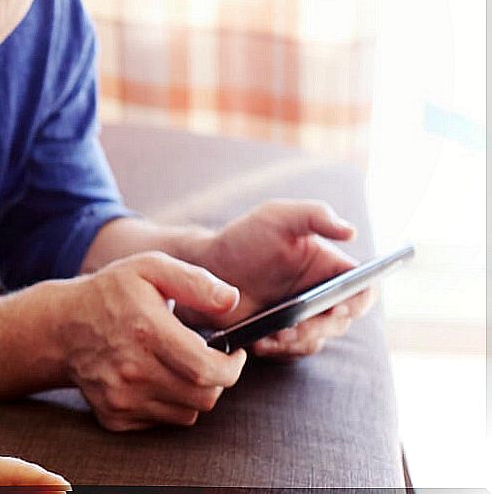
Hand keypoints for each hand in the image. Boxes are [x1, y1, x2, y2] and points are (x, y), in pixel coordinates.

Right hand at [56, 251, 246, 430]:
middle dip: (217, 379)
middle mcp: (133, 370)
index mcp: (147, 330)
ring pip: (187, 413)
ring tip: (179, 365)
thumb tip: (233, 300)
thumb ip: (195, 282)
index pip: (208, 370)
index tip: (236, 354)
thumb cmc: (110, 293)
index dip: (233, 366)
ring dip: (192, 392)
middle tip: (208, 358)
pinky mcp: (113, 416)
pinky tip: (154, 377)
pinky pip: (161, 421)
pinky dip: (167, 404)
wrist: (60, 327)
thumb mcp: (150, 269)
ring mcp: (121, 397)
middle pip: (204, 397)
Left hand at [198, 199, 372, 357]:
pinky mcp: (280, 336)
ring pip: (316, 340)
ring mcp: (301, 318)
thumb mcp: (277, 216)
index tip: (339, 306)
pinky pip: (290, 351)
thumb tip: (350, 231)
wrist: (205, 266)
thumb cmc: (243, 237)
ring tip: (272, 334)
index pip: (362, 290)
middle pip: (341, 321)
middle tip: (295, 325)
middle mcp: (321, 295)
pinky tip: (258, 340)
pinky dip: (277, 348)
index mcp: (329, 267)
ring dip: (297, 340)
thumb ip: (314, 215)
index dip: (358, 302)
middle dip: (320, 326)